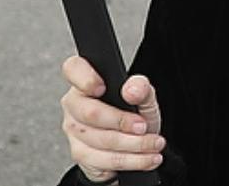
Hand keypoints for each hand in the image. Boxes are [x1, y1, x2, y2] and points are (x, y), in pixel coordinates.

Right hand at [61, 56, 162, 179]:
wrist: (132, 142)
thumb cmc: (133, 112)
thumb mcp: (144, 97)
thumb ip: (141, 88)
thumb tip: (132, 89)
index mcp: (85, 82)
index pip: (73, 69)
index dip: (84, 77)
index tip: (103, 87)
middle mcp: (74, 105)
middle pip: (90, 112)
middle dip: (122, 121)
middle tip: (144, 126)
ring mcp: (74, 131)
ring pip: (101, 139)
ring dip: (134, 145)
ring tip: (155, 143)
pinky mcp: (80, 153)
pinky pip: (105, 160)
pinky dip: (132, 160)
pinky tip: (148, 158)